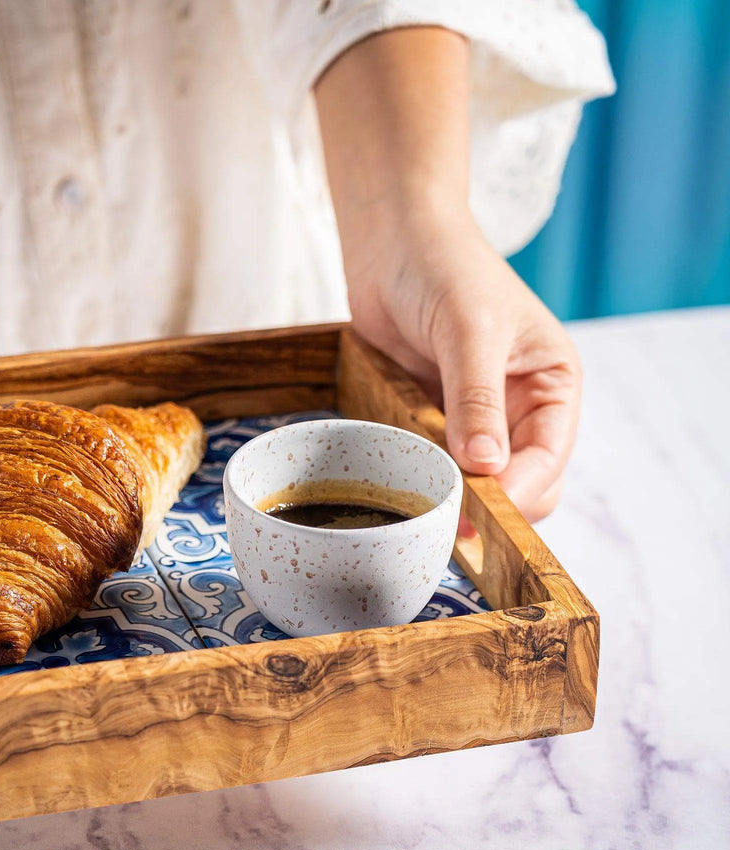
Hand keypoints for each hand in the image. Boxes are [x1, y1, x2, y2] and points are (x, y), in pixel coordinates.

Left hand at [345, 208, 580, 521]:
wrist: (391, 238)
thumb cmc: (444, 266)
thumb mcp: (470, 330)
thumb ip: (477, 399)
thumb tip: (486, 465)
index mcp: (552, 382)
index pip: (549, 457)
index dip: (518, 491)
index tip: (480, 512)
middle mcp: (520, 404)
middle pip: (520, 481)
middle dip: (492, 503)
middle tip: (448, 518)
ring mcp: (476, 413)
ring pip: (477, 479)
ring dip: (455, 492)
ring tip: (425, 501)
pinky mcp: (434, 414)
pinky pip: (436, 460)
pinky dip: (425, 472)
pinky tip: (406, 477)